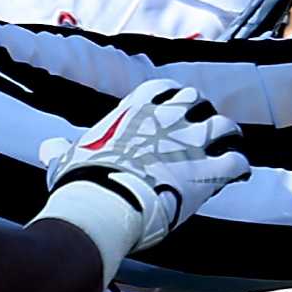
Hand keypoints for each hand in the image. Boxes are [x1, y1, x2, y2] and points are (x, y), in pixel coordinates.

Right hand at [38, 80, 249, 255]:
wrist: (106, 203)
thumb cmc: (83, 182)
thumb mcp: (68, 158)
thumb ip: (64, 149)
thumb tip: (49, 147)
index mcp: (135, 110)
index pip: (163, 88)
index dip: (173, 96)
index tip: (177, 105)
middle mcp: (169, 118)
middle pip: (198, 101)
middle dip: (203, 111)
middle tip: (206, 126)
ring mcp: (193, 142)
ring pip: (225, 125)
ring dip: (230, 135)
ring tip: (232, 144)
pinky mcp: (210, 171)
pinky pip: (237, 161)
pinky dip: (241, 167)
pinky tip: (240, 174)